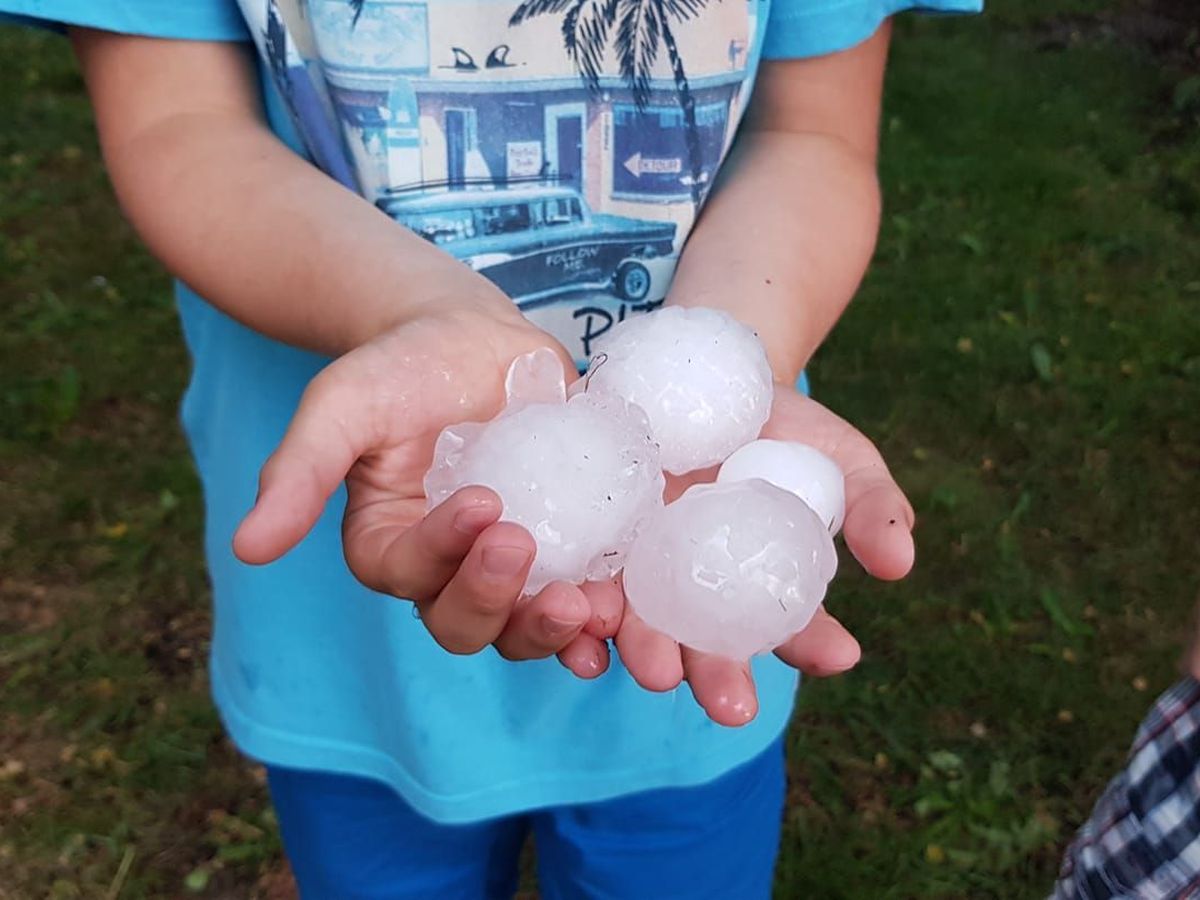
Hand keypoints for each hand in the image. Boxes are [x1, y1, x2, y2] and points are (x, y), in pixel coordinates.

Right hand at [232, 302, 596, 659]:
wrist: (467, 337)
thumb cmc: (395, 367)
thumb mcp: (341, 406)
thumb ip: (299, 471)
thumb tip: (246, 548)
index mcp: (392, 547)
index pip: (410, 575)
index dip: (443, 554)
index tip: (480, 502)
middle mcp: (452, 570)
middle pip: (469, 622)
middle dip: (499, 602)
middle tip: (528, 551)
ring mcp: (516, 562)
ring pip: (526, 623)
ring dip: (555, 628)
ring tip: (588, 610)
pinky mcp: (569, 542)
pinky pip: (586, 590)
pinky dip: (604, 610)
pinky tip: (623, 609)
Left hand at [555, 384, 915, 725]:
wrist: (703, 372)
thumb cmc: (784, 427)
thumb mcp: (841, 457)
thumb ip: (872, 507)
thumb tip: (901, 564)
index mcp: (754, 586)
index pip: (788, 628)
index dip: (812, 645)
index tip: (839, 654)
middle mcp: (690, 588)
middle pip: (699, 644)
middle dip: (712, 677)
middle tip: (730, 701)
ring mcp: (632, 561)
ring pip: (629, 620)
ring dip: (638, 649)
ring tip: (654, 667)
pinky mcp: (583, 526)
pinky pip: (569, 567)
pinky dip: (567, 595)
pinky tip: (578, 608)